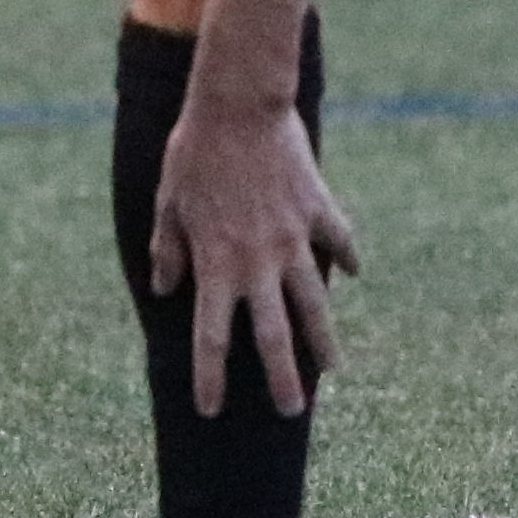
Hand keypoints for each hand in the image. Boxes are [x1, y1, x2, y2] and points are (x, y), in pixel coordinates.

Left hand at [148, 95, 361, 419]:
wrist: (240, 104)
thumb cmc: (194, 153)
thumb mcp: (167, 203)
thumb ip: (168, 250)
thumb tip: (165, 289)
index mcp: (216, 265)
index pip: (211, 338)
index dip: (210, 379)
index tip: (210, 410)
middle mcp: (258, 262)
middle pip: (272, 335)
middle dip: (282, 379)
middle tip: (291, 412)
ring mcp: (293, 238)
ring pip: (314, 301)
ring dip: (323, 338)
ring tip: (333, 368)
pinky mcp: (317, 209)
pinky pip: (338, 240)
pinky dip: (345, 258)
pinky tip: (352, 273)